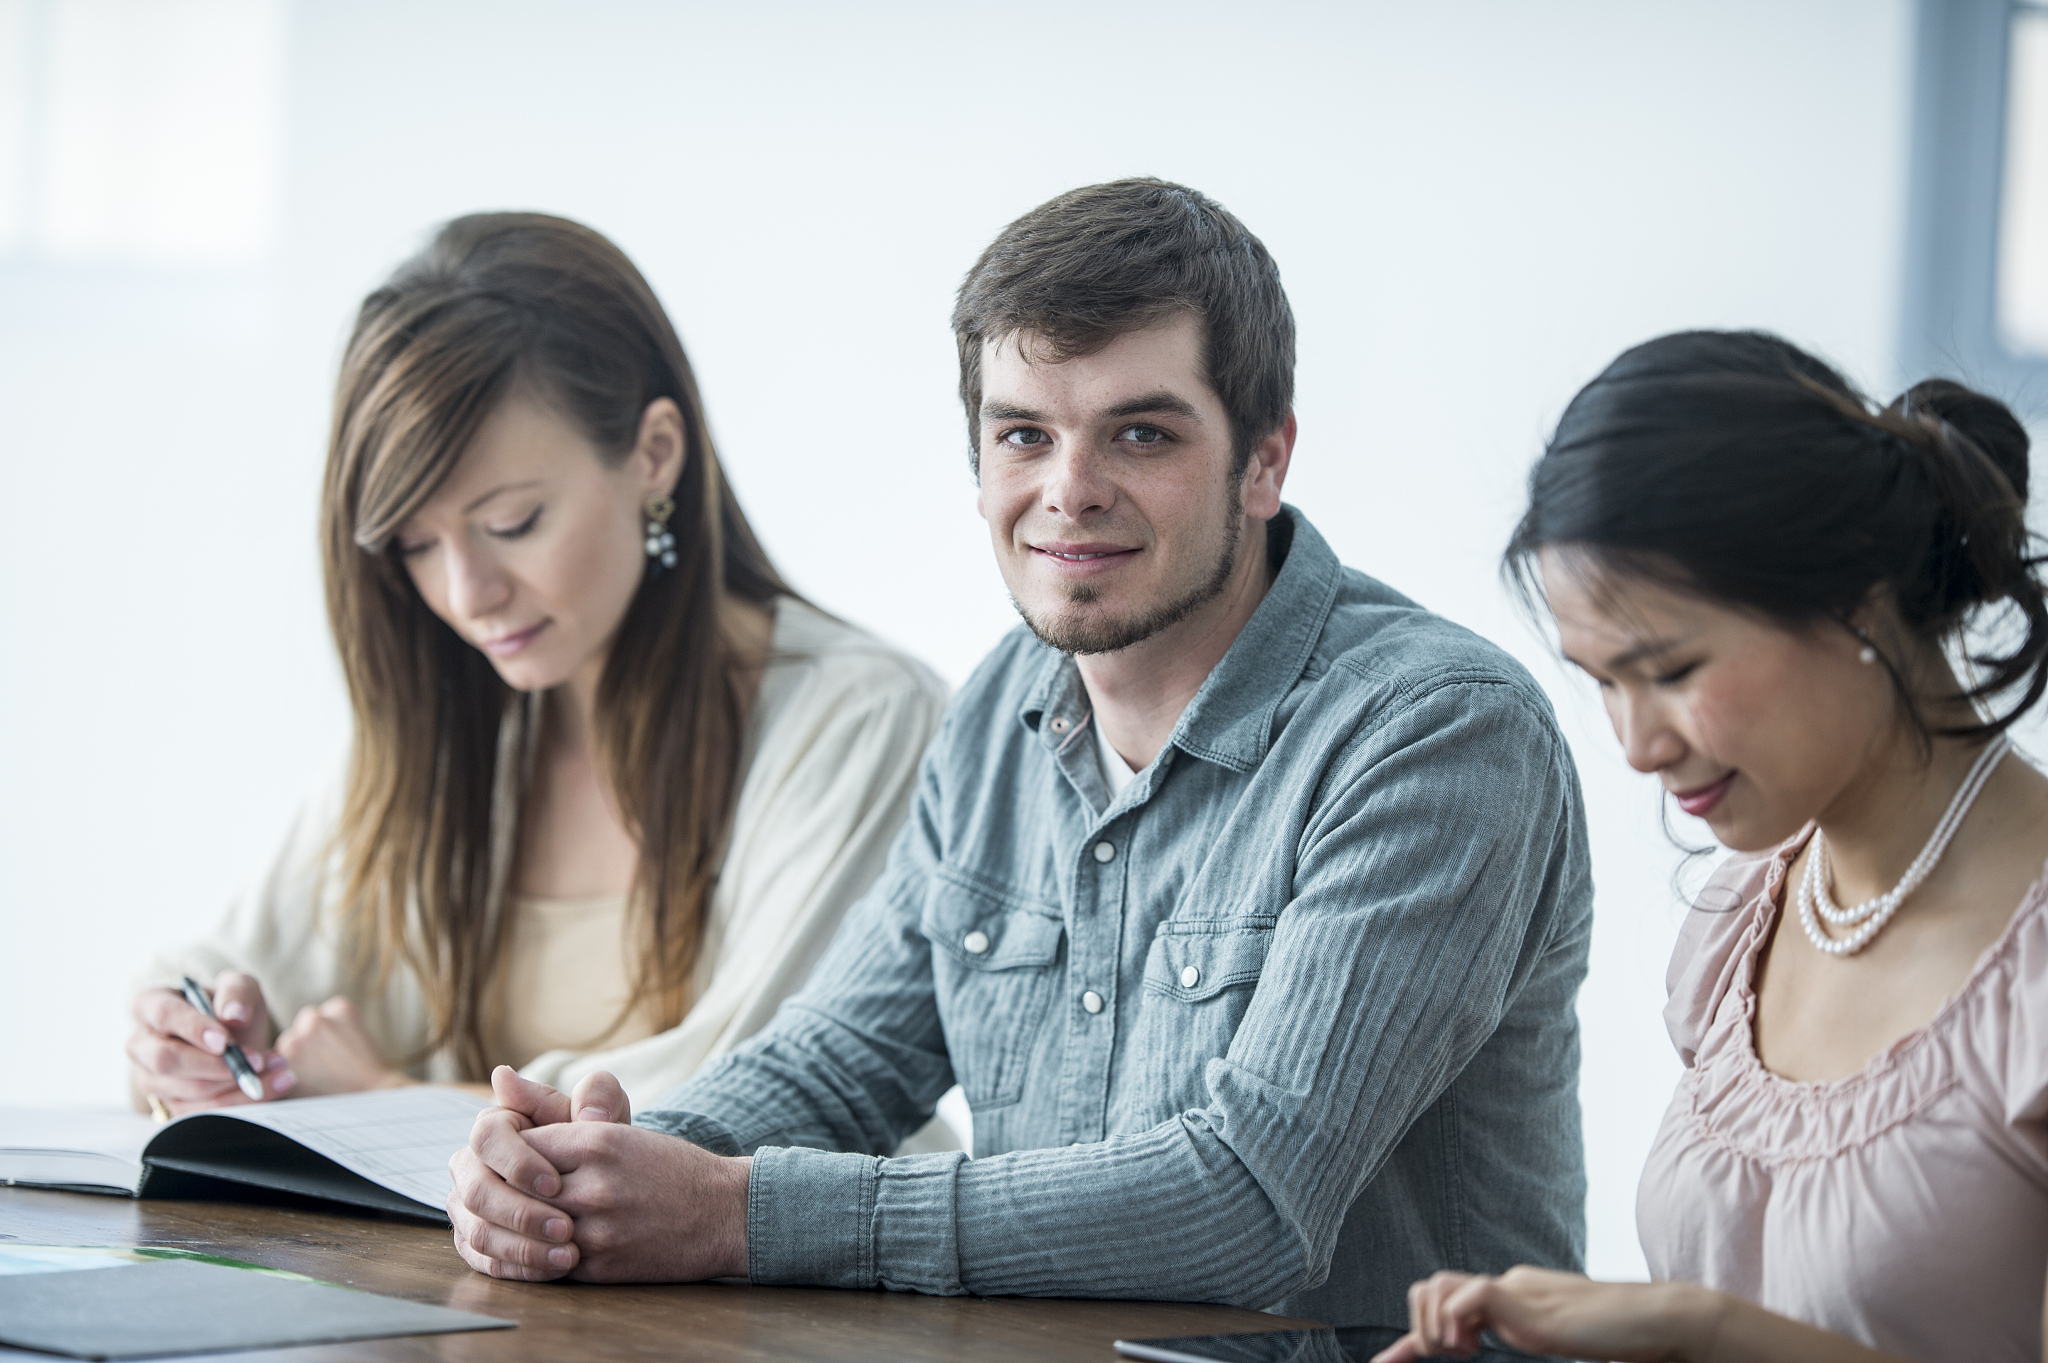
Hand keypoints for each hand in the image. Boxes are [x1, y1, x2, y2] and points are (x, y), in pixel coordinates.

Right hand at [127, 970, 293, 1115]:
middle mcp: (141, 1044)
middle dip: (215, 1065)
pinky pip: (203, 1112)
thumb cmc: (228, 1006)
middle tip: (257, 1061)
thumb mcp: (239, 986)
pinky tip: (272, 1085)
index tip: (225, 1041)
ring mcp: (151, 1078)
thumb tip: (234, 1015)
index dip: (194, 1029)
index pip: (164, 1015)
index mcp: (149, 1004)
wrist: (235, 1037)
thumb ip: (236, 991)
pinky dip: (242, 1101)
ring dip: (237, 1084)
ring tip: (277, 1066)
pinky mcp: (170, 1104)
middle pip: (167, 1060)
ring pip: (189, 1090)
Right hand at [274, 996, 408, 1096]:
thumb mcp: (295, 1094)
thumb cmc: (334, 1098)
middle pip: (295, 1031)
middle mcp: (294, 1039)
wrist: (373, 1093)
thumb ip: (278, 1076)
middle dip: (309, 1042)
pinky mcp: (341, 1010)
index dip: (296, 1056)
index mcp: (279, 1060)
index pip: (280, 1048)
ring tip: (339, 1048)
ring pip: (313, 1017)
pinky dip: (343, 1018)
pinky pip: (335, 1008)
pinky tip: (351, 1038)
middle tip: (327, 1058)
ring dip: (322, 1028)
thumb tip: (272, 1066)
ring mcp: (318, 1022)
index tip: (310, 1064)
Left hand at [447, 1066, 748, 1282]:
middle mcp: (593, 1183)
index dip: (506, 1153)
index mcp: (597, 1140)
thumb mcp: (618, 1129)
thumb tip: (500, 1081)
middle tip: (494, 1191)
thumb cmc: (669, 1167)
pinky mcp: (600, 1265)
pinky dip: (533, 1255)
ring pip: (524, 1228)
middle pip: (513, 1188)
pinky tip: (536, 1245)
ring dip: (512, 1226)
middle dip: (499, 1190)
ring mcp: (596, 1228)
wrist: (723, 1212)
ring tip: (510, 1219)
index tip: (507, 1159)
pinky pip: (544, 1262)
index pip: (518, 1143)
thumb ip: (557, 1111)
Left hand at [1371, 1266, 1716, 1362]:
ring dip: (1435, 1327)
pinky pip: (1468, 1295)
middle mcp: (1507, 1287)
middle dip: (1422, 1328)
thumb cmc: (1619, 1338)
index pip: (1448, 1304)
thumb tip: (1492, 1340)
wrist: (1657, 1321)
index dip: (1411, 1339)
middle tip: (1455, 1356)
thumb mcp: (1559, 1342)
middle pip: (1430, 1287)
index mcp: (1513, 1299)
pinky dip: (1457, 1322)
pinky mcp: (1525, 1299)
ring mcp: (1515, 1289)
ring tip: (1465, 1353)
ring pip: (1437, 1287)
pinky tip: (1478, 1346)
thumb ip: (1527, 1338)